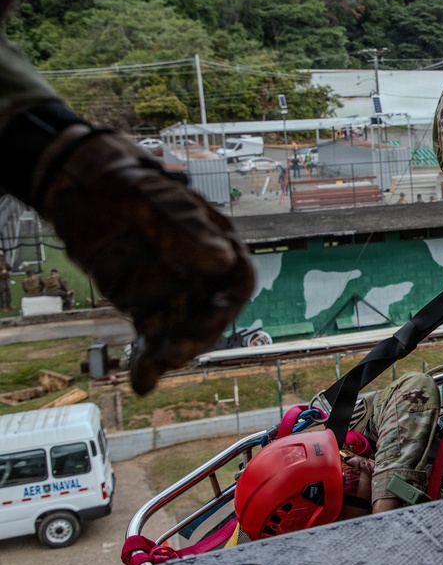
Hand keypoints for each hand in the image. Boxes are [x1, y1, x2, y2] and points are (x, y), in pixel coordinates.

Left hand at [36, 126, 254, 394]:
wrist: (82, 186)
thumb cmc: (126, 182)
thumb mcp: (152, 200)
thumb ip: (185, 229)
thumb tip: (222, 260)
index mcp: (215, 241)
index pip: (238, 276)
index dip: (232, 297)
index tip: (218, 312)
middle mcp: (201, 271)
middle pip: (213, 312)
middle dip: (199, 334)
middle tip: (176, 350)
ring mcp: (175, 290)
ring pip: (185, 330)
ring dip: (174, 352)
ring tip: (154, 367)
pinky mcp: (146, 306)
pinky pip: (153, 337)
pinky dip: (148, 361)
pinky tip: (141, 382)